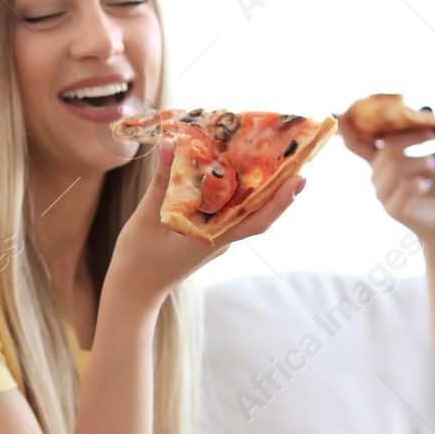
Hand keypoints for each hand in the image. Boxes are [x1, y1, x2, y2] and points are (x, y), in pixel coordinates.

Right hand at [107, 140, 304, 308]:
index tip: (301, 178)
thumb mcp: (147, 217)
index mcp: (213, 238)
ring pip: (243, 208)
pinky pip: (226, 208)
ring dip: (257, 184)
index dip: (281, 201)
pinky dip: (233, 189)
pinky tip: (231, 167)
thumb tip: (170, 143)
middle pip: (257, 209)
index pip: (256, 220)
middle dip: (277, 182)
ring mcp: (216, 236)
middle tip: (293, 151)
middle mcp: (222, 237)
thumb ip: (162, 181)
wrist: (133, 289)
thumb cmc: (139, 259)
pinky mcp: (207, 233)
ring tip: (268, 152)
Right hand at [338, 115, 434, 243]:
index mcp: (383, 162)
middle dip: (411, 138)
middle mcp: (378, 177)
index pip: (360, 145)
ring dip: (419, 161)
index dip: (348, 131)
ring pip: (394, 167)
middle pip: (386, 150)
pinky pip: (402, 190)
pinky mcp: (394, 210)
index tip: (339, 112)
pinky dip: (417, 183)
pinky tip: (426, 184)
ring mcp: (384, 195)